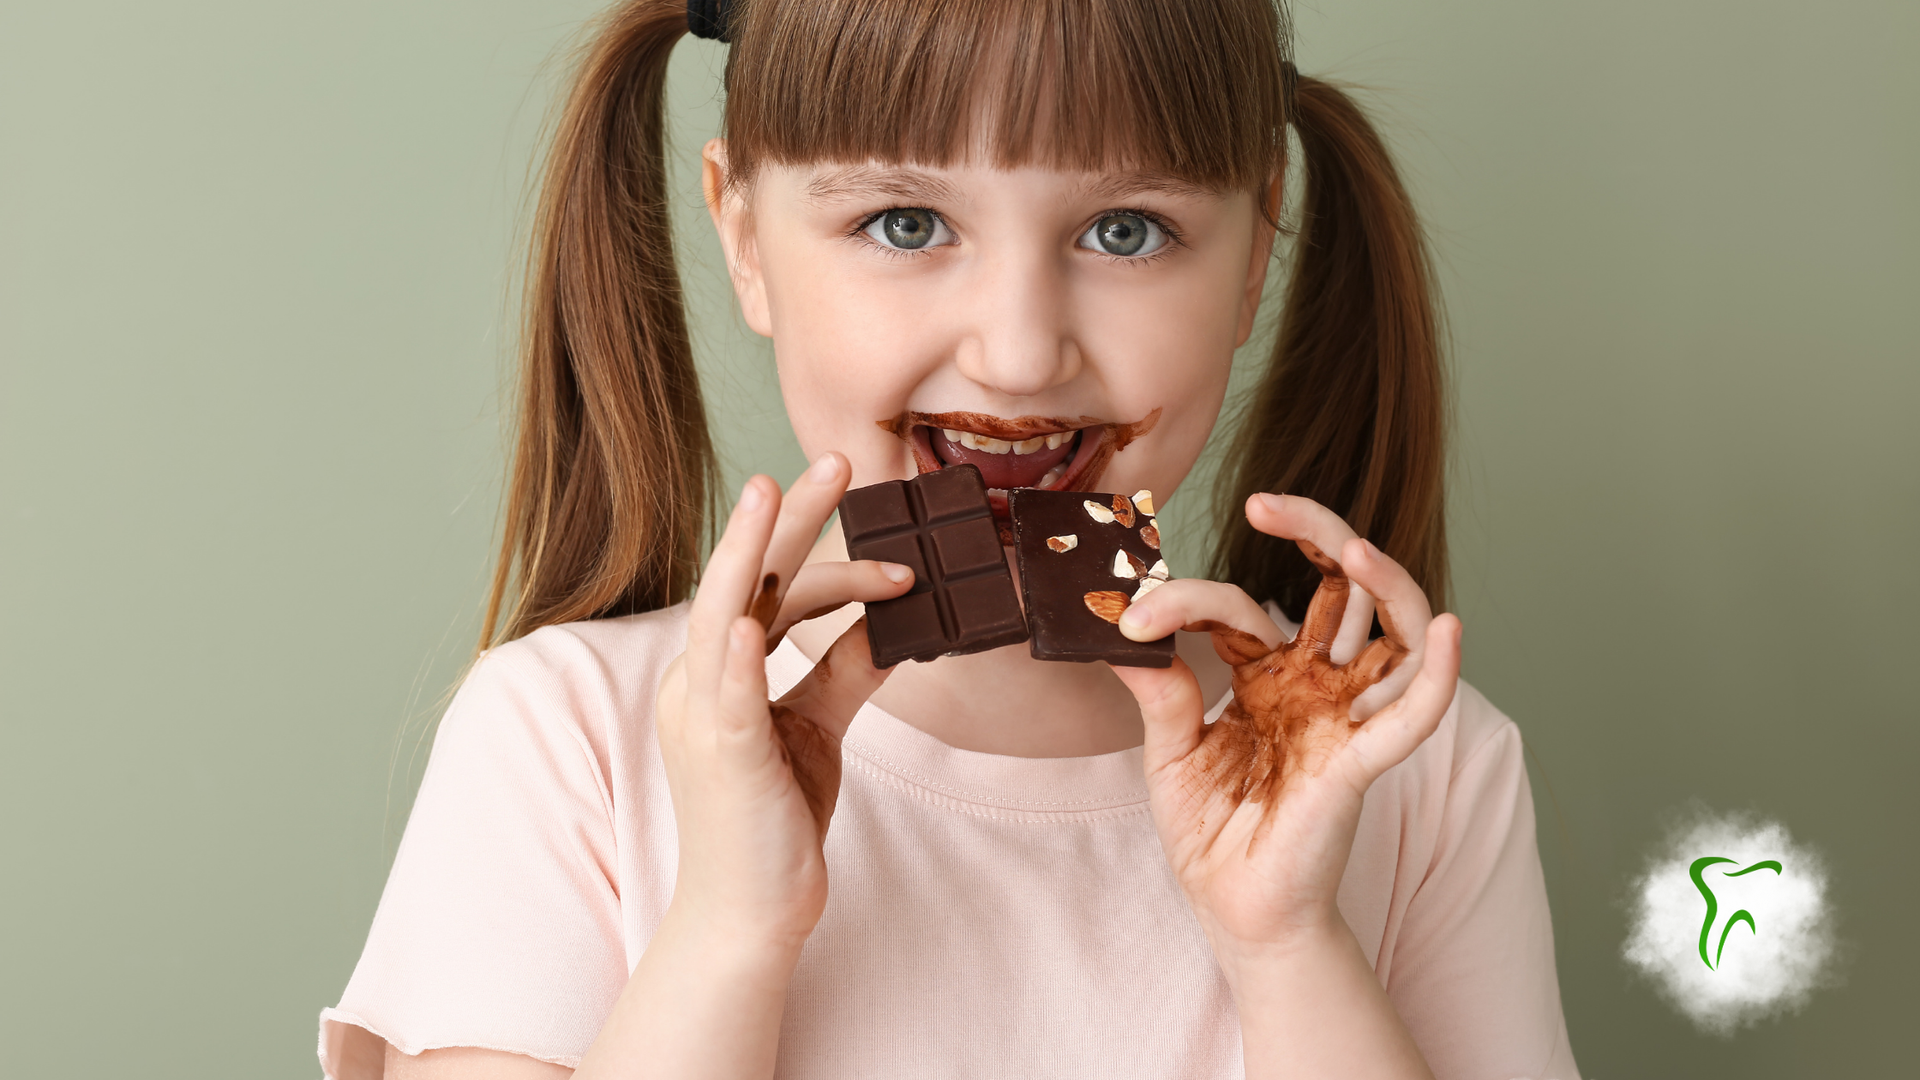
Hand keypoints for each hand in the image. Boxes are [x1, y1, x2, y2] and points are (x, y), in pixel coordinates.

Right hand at [654, 453, 913, 948]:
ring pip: (723, 615)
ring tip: (775, 492)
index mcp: (717, 672)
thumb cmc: (776, 818)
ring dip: (750, 551)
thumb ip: (846, 669)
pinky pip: (727, 697)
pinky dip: (738, 655)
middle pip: (742, 579)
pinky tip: (754, 621)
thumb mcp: (818, 724)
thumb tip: (890, 620)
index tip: (878, 523)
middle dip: (783, 515)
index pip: (769, 590)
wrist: (753, 911)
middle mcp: (698, 683)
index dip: (821, 553)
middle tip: (835, 458)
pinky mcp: (722, 757)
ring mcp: (702, 718)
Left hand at [1110, 493, 1462, 960]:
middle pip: (1343, 588)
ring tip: (1353, 547)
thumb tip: (1125, 633)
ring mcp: (1345, 718)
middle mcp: (1316, 685)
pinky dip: (1437, 673)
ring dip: (1384, 581)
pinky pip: (1412, 715)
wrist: (1234, 911)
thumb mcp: (1171, 753)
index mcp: (1270, 677)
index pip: (1238, 609)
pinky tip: (1446, 628)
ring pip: (1393, 629)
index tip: (1128, 618)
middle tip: (1267, 503)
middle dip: (1318, 533)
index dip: (1183, 602)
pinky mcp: (1359, 763)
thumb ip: (1160, 692)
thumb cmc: (1213, 833)